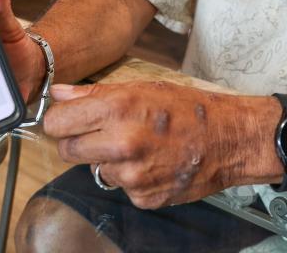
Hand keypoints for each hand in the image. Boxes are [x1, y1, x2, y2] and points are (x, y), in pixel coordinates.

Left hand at [45, 81, 281, 208]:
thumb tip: (59, 93)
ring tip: (140, 147)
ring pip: (95, 171)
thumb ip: (95, 94)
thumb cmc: (188, 109)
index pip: (56, 123)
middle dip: (79, 143)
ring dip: (109, 161)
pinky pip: (120, 188)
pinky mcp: (142, 197)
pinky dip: (132, 178)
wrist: (229, 139)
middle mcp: (121, 143)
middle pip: (67, 151)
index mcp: (118, 109)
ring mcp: (132, 175)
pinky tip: (153, 163)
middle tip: (104, 134)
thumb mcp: (142, 88)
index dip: (62, 121)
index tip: (71, 121)